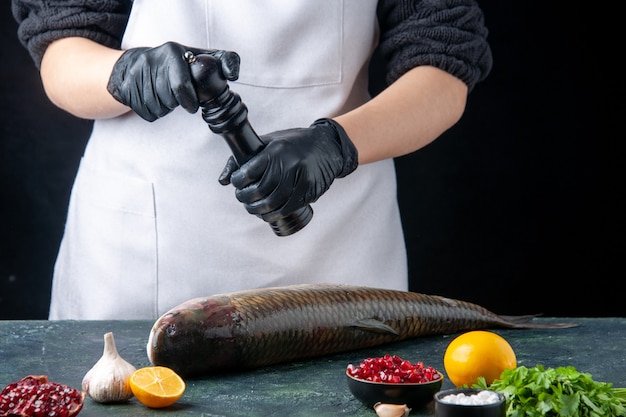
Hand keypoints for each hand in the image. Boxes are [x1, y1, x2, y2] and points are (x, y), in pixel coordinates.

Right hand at [107, 42, 239, 121]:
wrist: (133, 64)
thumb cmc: (175, 63)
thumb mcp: (198, 55)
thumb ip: (221, 61)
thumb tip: (233, 74)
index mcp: (172, 52)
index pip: (180, 84)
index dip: (188, 100)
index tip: (192, 108)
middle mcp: (151, 61)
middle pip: (170, 100)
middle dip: (177, 103)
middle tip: (178, 97)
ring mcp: (136, 76)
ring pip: (159, 108)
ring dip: (166, 108)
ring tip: (166, 96)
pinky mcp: (126, 90)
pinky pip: (147, 113)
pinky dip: (154, 112)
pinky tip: (154, 100)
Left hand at [219, 118, 357, 222]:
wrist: (327, 146)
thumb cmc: (292, 144)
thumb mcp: (268, 142)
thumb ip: (244, 157)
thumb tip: (222, 181)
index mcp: (275, 150)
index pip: (248, 172)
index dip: (238, 182)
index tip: (236, 183)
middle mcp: (288, 164)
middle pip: (259, 191)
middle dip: (245, 198)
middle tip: (242, 198)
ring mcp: (300, 179)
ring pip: (272, 203)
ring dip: (257, 210)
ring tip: (253, 208)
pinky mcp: (309, 191)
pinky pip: (286, 208)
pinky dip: (273, 215)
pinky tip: (267, 214)